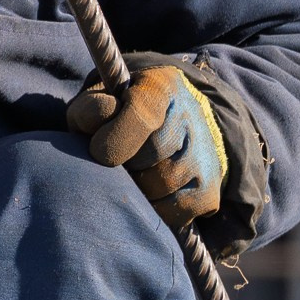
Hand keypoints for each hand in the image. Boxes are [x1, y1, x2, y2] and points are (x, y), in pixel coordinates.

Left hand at [67, 65, 226, 223]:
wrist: (172, 124)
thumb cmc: (122, 114)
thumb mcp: (100, 101)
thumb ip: (91, 109)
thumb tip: (97, 123)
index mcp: (160, 88)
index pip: (141, 116)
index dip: (114, 139)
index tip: (97, 150)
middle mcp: (190, 117)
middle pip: (147, 158)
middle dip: (123, 164)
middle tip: (118, 160)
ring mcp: (204, 155)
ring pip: (158, 187)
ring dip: (137, 187)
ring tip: (134, 173)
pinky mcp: (209, 190)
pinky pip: (173, 211)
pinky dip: (153, 207)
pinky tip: (149, 191)